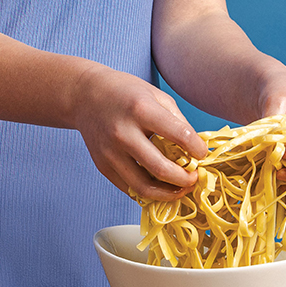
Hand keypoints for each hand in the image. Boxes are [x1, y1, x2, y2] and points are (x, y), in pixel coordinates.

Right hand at [70, 64, 208, 200]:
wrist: (84, 95)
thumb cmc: (125, 93)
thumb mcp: (156, 96)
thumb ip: (178, 122)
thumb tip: (197, 151)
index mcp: (140, 109)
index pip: (180, 136)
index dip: (198, 149)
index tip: (201, 153)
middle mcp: (123, 133)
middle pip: (162, 170)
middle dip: (187, 180)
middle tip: (195, 177)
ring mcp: (110, 152)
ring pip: (145, 189)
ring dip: (169, 194)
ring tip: (180, 187)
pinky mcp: (102, 166)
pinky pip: (130, 189)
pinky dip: (149, 193)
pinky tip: (160, 186)